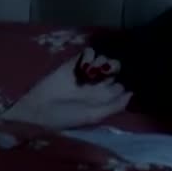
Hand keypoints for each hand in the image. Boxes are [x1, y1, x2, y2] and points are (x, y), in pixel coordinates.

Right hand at [1, 48, 131, 129]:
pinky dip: (89, 55)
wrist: (39, 109)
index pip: (121, 84)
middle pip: (113, 68)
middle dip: (113, 67)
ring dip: (102, 61)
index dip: (124, 80)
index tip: (123, 80)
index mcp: (103, 98)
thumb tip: (132, 93)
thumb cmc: (66, 116)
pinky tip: (85, 63)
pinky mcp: (73, 64)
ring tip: (92, 70)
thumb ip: (113, 106)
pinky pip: (87, 54)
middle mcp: (97, 85)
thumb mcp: (92, 116)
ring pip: (103, 59)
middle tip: (106, 71)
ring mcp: (85, 73)